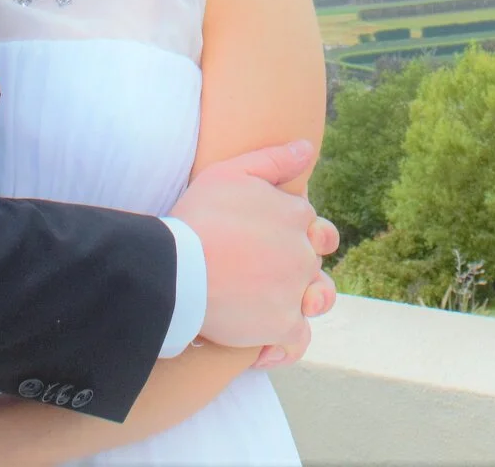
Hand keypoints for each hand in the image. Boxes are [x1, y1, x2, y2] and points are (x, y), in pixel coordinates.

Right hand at [171, 140, 321, 363]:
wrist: (177, 267)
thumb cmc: (198, 217)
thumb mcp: (231, 172)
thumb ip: (273, 160)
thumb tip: (308, 148)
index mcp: (297, 216)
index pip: (312, 226)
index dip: (294, 233)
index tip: (267, 240)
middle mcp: (304, 253)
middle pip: (312, 262)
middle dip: (294, 266)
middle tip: (259, 272)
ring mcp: (296, 290)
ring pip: (317, 300)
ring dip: (305, 301)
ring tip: (276, 305)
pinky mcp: (282, 325)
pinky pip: (297, 341)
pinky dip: (285, 346)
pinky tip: (265, 347)